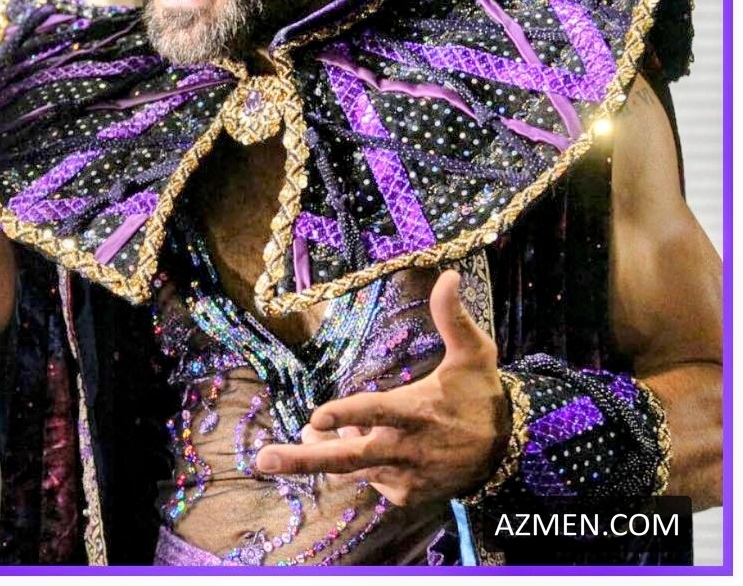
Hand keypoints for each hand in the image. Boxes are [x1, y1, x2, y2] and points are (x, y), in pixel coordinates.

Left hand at [254, 270, 510, 506]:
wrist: (506, 453)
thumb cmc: (480, 395)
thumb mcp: (474, 353)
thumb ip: (454, 317)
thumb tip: (449, 274)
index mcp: (417, 410)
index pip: (376, 411)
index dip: (347, 414)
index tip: (316, 415)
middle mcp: (405, 447)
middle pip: (347, 456)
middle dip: (303, 459)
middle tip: (263, 459)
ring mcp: (403, 475)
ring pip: (351, 467)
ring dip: (319, 454)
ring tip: (302, 436)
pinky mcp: (405, 493)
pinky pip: (369, 477)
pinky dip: (356, 459)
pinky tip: (358, 438)